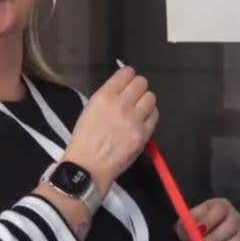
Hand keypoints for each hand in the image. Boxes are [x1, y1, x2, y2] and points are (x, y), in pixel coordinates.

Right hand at [62, 65, 157, 191]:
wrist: (87, 167)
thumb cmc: (84, 139)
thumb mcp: (90, 110)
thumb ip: (108, 98)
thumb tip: (124, 89)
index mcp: (103, 97)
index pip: (126, 73)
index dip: (129, 76)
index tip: (128, 81)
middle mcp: (121, 104)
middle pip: (142, 83)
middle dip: (139, 88)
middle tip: (135, 97)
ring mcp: (134, 119)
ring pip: (151, 97)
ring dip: (146, 101)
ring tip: (139, 110)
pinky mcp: (144, 134)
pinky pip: (155, 116)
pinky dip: (150, 116)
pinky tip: (143, 121)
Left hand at [176, 198, 239, 240]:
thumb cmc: (190, 230)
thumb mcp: (183, 225)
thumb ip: (185, 226)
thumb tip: (192, 231)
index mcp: (219, 206)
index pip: (220, 209)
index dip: (210, 220)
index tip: (199, 230)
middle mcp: (234, 216)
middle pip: (231, 225)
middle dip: (216, 237)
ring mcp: (239, 231)